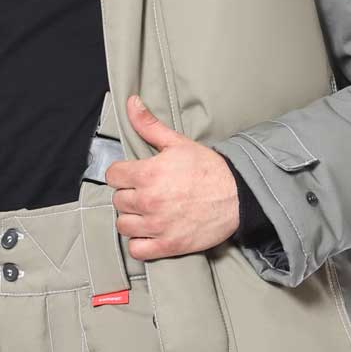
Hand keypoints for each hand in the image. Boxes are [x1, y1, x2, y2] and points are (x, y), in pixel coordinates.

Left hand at [105, 94, 239, 257]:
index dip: (122, 173)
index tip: (133, 176)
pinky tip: (149, 233)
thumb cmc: (208, 169)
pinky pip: (136, 249)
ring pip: (123, 225)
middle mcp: (148, 200)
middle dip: (129, 195)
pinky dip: (140, 243)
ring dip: (132, 219)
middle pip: (118, 200)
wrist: (237, 196)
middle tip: (146, 192)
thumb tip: (131, 102)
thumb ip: (149, 125)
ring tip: (147, 212)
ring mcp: (157, 225)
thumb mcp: (178, 142)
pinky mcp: (167, 245)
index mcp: (148, 173)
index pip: (113, 175)